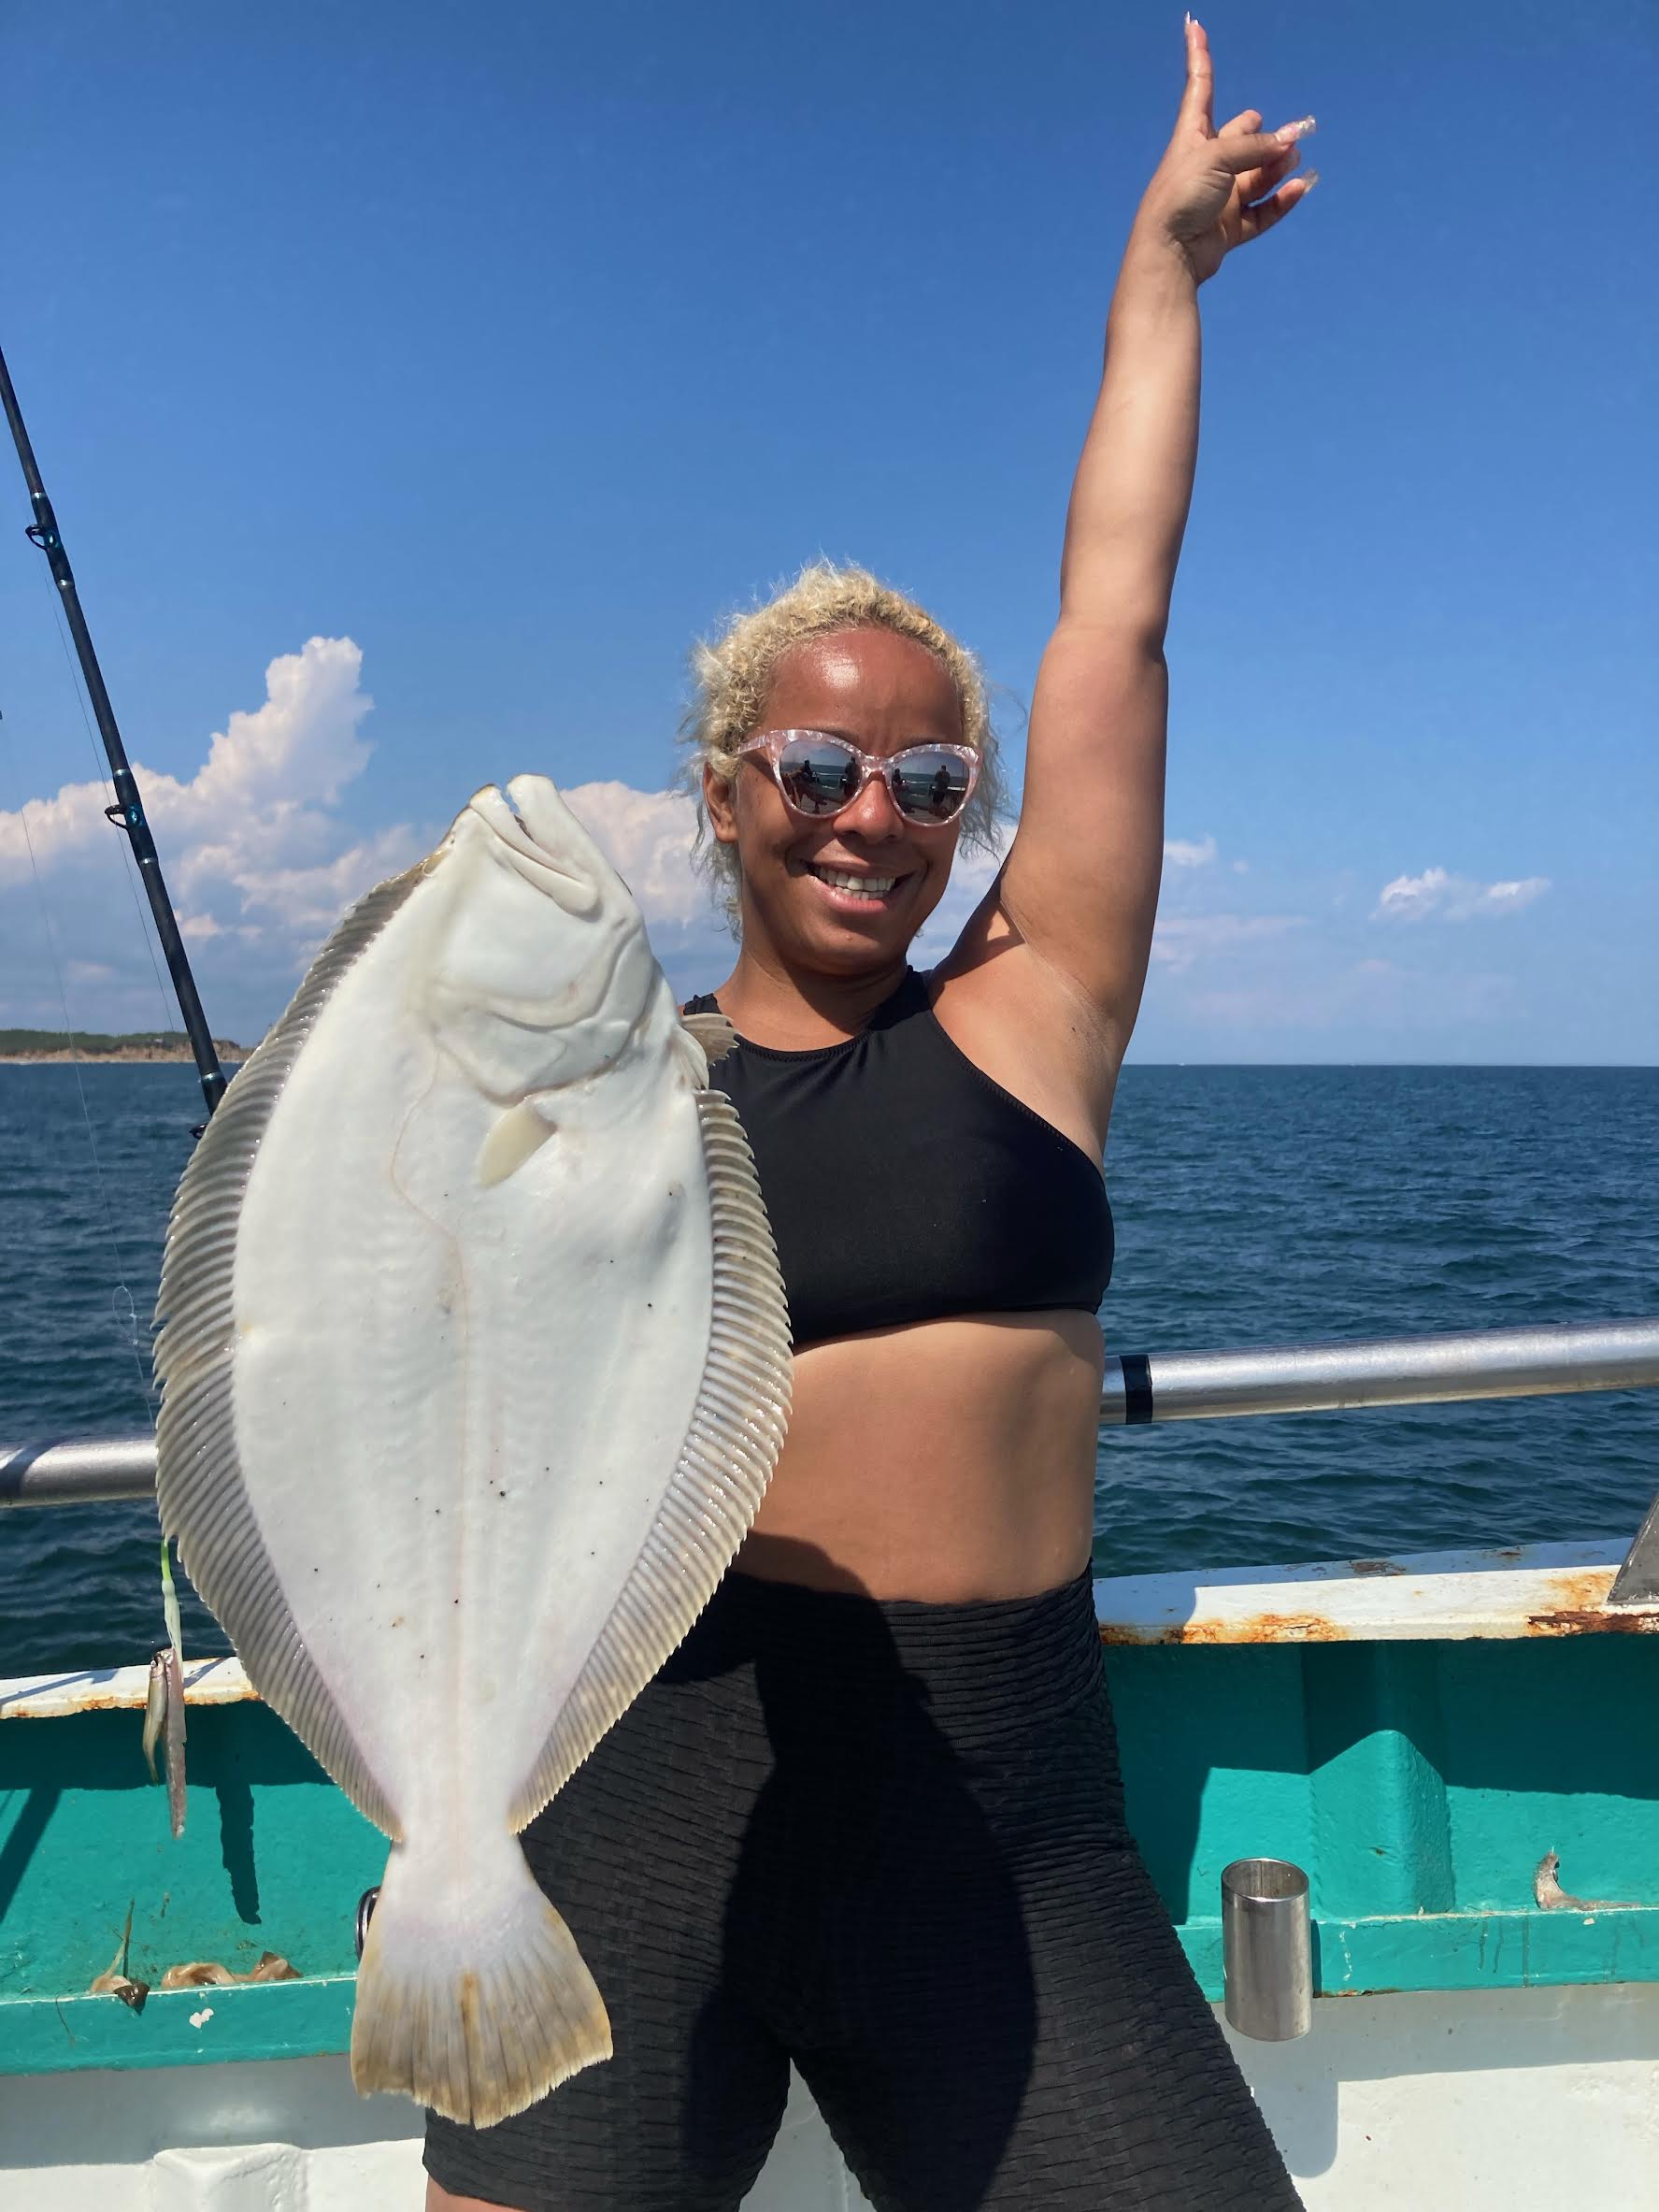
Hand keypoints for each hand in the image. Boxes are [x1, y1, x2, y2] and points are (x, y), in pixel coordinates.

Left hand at [1134, 19, 1315, 285]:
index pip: (1200, 88)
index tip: (1193, 24)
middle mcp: (1206, 164)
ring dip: (1278, 166)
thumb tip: (1289, 146)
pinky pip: (1262, 210)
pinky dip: (1281, 200)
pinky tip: (1299, 187)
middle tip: (1288, 136)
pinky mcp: (1228, 228)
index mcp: (1192, 137)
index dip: (1198, 56)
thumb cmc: (1181, 196)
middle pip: (1242, 138)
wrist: (1168, 253)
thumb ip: (1256, 148)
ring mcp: (1219, 197)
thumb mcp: (1217, 158)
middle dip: (1264, 136)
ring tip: (1293, 159)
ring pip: (1258, 175)